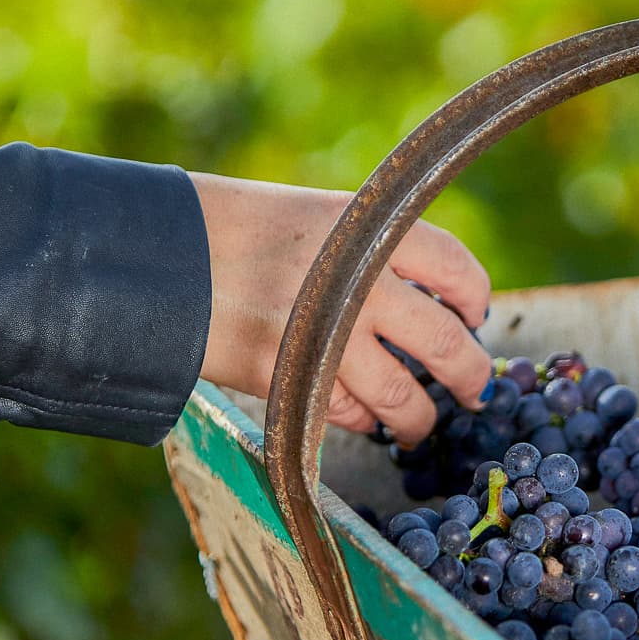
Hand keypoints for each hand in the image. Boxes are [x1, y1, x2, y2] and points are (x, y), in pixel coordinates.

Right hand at [191, 172, 491, 443]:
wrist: (163, 254)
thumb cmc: (242, 228)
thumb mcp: (317, 215)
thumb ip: (371, 253)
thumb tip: (430, 302)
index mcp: (371, 231)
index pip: (455, 268)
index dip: (474, 298)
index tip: (473, 315)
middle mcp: (361, 285)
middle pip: (445, 343)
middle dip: (470, 375)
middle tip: (475, 390)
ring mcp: (329, 338)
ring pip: (403, 398)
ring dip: (419, 418)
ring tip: (419, 424)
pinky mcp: (295, 381)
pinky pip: (350, 415)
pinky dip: (363, 421)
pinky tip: (363, 417)